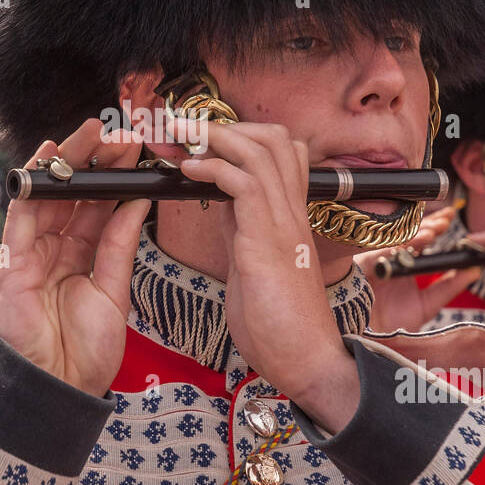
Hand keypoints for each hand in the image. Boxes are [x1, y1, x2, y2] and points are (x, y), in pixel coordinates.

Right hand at [0, 118, 150, 396]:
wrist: (58, 388)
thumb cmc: (84, 351)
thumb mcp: (113, 290)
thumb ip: (120, 245)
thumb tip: (138, 202)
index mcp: (81, 256)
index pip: (98, 205)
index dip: (116, 175)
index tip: (137, 149)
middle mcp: (55, 249)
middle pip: (74, 193)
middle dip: (95, 159)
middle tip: (120, 131)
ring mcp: (32, 253)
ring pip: (49, 194)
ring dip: (69, 160)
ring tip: (94, 131)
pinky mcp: (12, 261)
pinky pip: (22, 214)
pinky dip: (33, 182)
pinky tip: (48, 155)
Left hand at [171, 117, 359, 432]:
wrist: (305, 360)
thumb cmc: (278, 320)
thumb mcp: (255, 261)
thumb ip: (242, 224)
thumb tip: (219, 195)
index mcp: (288, 215)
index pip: (280, 150)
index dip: (240, 134)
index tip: (199, 138)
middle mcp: (291, 211)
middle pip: (274, 137)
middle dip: (225, 124)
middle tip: (183, 130)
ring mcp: (283, 223)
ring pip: (260, 150)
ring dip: (214, 136)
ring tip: (180, 137)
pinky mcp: (267, 242)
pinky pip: (243, 184)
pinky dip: (212, 168)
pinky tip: (187, 171)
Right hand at [360, 205, 480, 332]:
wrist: (372, 342)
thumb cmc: (394, 324)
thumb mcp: (428, 304)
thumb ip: (449, 287)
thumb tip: (474, 270)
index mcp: (403, 264)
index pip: (420, 239)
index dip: (434, 226)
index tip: (451, 218)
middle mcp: (388, 259)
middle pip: (408, 233)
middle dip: (427, 224)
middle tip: (446, 218)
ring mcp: (375, 261)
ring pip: (395, 239)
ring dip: (415, 234)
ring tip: (435, 231)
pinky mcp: (362, 267)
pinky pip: (380, 252)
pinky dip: (398, 247)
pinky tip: (414, 244)